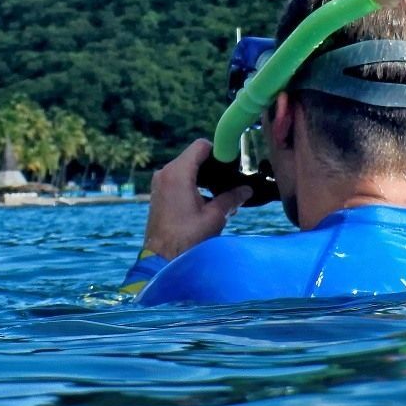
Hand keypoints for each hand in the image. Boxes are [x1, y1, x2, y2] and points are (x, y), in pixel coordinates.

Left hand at [142, 139, 252, 261]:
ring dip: (205, 178)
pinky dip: (194, 185)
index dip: (219, 151)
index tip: (233, 164)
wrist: (161, 260)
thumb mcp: (214, 216)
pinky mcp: (159, 194)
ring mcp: (160, 183)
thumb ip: (231, 198)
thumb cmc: (186, 239)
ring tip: (222, 196)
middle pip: (194, 157)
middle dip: (214, 168)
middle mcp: (165, 173)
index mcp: (178, 173)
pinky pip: (179, 180)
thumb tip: (246, 190)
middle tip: (231, 182)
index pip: (201, 146)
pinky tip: (208, 203)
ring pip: (187, 169)